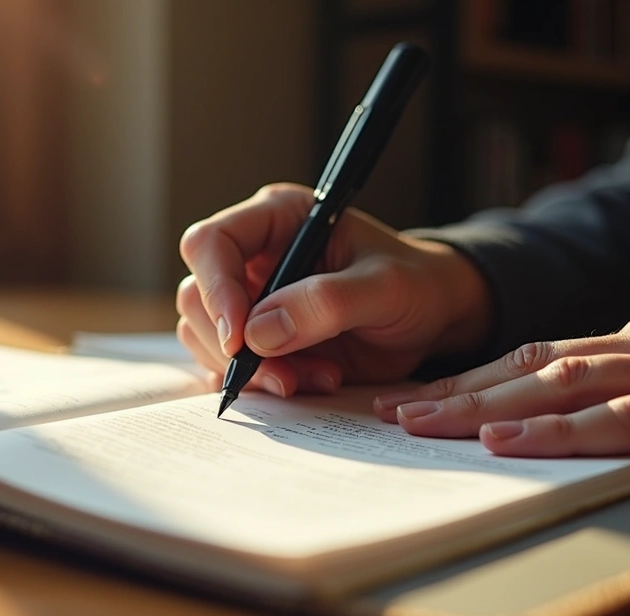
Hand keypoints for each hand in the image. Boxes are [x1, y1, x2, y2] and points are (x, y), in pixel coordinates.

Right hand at [176, 183, 491, 395]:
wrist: (432, 319)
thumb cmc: (415, 286)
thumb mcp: (384, 288)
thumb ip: (326, 303)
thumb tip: (259, 332)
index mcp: (277, 218)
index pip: (211, 242)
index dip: (216, 290)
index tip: (241, 339)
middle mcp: (254, 255)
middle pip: (197, 296)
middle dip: (233, 345)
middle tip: (284, 375)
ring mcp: (250, 297)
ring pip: (206, 336)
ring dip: (252, 370)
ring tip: (312, 377)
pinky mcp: (256, 337)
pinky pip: (227, 365)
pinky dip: (260, 384)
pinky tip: (308, 381)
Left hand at [374, 301, 629, 476]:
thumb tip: (567, 403)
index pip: (542, 351)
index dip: (476, 374)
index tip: (422, 395)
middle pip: (538, 362)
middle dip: (460, 389)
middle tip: (396, 412)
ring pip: (567, 382)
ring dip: (488, 406)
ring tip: (426, 426)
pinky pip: (629, 418)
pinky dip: (563, 430)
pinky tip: (512, 442)